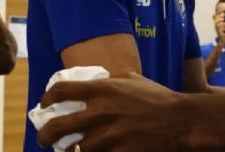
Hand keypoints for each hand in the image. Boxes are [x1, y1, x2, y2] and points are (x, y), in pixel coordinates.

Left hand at [38, 73, 183, 151]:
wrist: (180, 121)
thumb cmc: (158, 98)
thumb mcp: (133, 81)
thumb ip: (110, 81)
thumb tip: (92, 80)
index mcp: (103, 89)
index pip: (60, 91)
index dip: (46, 99)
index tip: (44, 106)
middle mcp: (100, 112)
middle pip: (56, 127)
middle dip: (45, 136)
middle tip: (45, 139)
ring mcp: (108, 136)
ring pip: (74, 150)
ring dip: (72, 151)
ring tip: (72, 150)